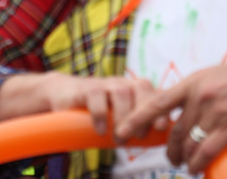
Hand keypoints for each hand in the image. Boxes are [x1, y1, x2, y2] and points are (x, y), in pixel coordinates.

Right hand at [0, 72, 160, 136]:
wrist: (63, 95)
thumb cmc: (98, 111)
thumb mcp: (118, 117)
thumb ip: (136, 125)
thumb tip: (161, 142)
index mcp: (135, 90)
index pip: (154, 94)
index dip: (160, 108)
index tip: (162, 128)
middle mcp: (123, 83)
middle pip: (141, 88)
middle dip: (144, 113)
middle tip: (140, 136)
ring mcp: (105, 83)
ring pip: (121, 92)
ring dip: (123, 117)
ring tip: (119, 140)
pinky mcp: (86, 87)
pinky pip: (96, 95)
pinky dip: (101, 115)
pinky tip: (100, 132)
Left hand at [115, 52, 226, 173]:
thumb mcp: (217, 76)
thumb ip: (198, 93)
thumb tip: (183, 114)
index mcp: (194, 81)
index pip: (157, 102)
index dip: (136, 119)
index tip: (121, 132)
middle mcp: (200, 96)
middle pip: (174, 131)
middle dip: (170, 149)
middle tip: (171, 158)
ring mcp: (216, 111)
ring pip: (189, 144)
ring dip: (184, 160)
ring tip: (186, 165)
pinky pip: (206, 151)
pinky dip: (198, 164)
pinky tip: (197, 168)